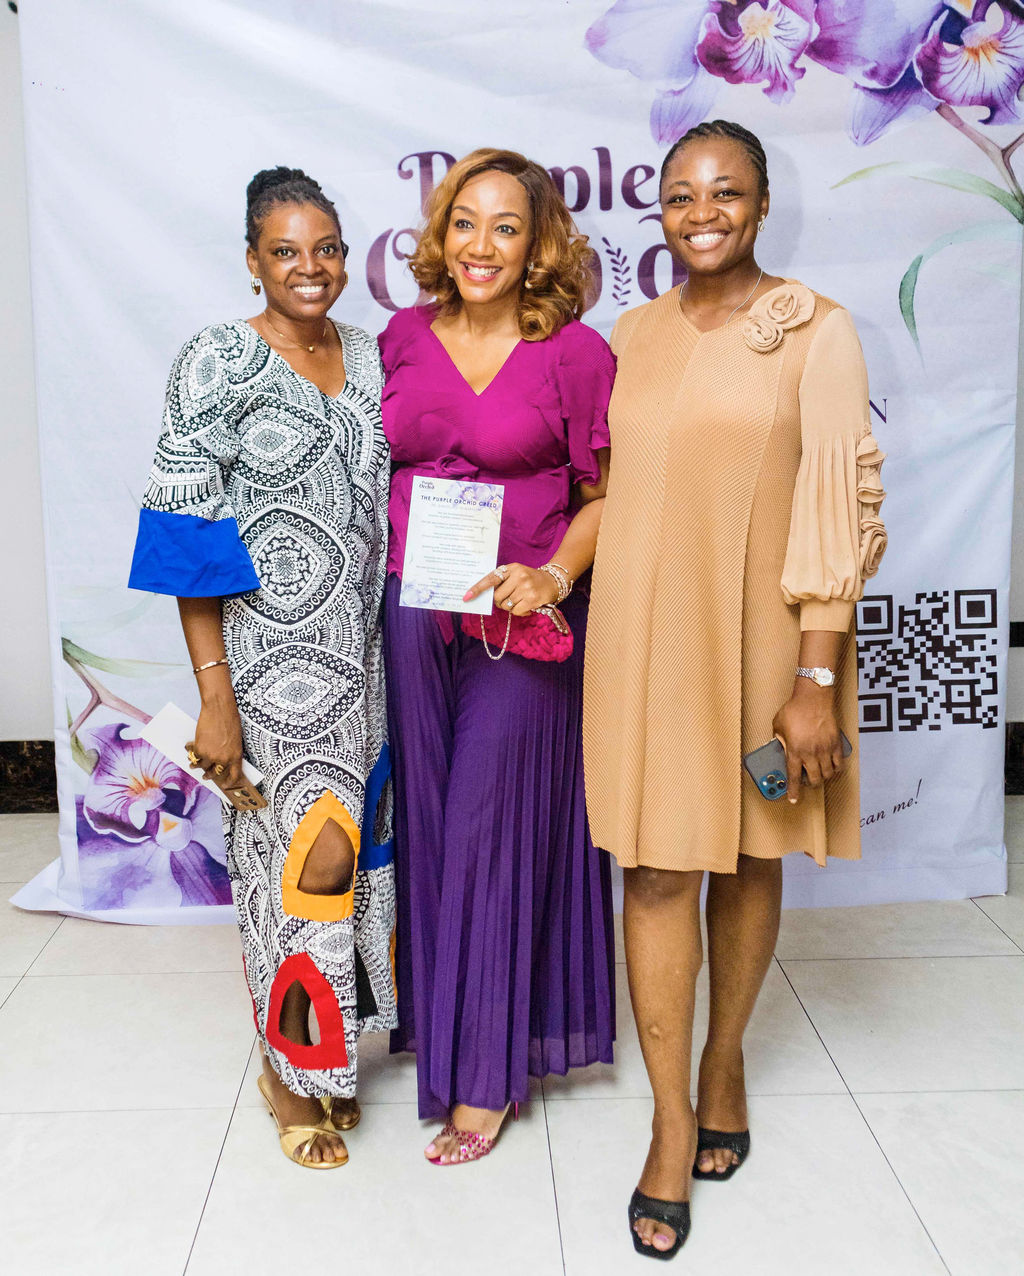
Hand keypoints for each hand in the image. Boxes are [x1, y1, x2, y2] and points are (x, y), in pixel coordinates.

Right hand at [188, 699, 244, 788]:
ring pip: (201, 765)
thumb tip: (221, 760)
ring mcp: (211, 756)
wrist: (219, 709)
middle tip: (205, 776)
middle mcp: (224, 759)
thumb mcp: (235, 739)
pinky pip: (193, 755)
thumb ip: (230, 751)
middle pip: (214, 772)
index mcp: (236, 756)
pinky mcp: (200, 750)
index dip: (229, 782)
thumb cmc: (230, 720)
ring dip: (196, 765)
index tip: (224, 785)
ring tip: (192, 763)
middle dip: (209, 775)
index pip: (234, 775)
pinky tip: (189, 747)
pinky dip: (190, 751)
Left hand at [463, 563, 558, 615]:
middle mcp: (519, 576)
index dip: (478, 588)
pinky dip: (519, 612)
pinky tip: (526, 606)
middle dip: (499, 601)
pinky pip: (516, 611)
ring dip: (510, 606)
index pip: (491, 578)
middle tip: (508, 598)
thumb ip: (501, 580)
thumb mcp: (516, 573)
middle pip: (497, 597)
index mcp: (511, 568)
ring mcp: (526, 588)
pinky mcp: (532, 599)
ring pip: (506, 606)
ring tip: (520, 600)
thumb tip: (485, 595)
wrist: (553, 581)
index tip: (467, 597)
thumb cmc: (530, 579)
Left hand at [771, 686, 845, 804]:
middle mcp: (811, 753)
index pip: (793, 777)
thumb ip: (779, 740)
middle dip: (809, 784)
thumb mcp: (778, 726)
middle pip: (813, 779)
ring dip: (822, 777)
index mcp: (794, 751)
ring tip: (818, 773)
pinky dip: (836, 769)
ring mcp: (825, 749)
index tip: (793, 799)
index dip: (793, 791)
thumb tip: (780, 748)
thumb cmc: (795, 709)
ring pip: (828, 774)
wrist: (813, 698)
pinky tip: (831, 767)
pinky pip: (839, 763)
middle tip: (806, 781)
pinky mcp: (836, 744)